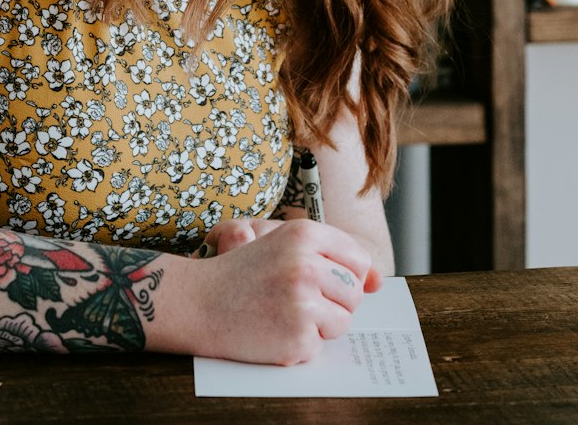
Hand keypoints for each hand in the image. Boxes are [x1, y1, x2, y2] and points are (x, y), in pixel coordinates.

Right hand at [185, 217, 381, 365]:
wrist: (200, 302)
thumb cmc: (243, 272)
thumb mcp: (286, 247)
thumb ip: (334, 257)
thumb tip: (378, 282)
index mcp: (305, 233)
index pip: (357, 259)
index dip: (344, 275)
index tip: (321, 280)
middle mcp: (307, 263)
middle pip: (354, 292)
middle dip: (333, 301)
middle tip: (295, 298)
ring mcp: (303, 301)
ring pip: (343, 321)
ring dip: (320, 325)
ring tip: (284, 313)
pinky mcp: (298, 335)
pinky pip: (321, 344)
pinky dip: (301, 344)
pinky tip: (275, 329)